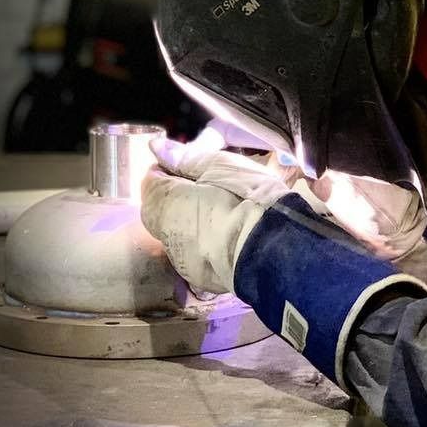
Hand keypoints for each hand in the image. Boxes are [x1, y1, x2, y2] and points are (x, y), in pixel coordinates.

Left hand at [140, 132, 325, 295]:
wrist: (274, 249)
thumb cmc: (246, 198)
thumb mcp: (220, 166)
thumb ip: (185, 158)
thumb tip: (157, 148)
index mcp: (165, 200)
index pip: (152, 179)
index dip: (172, 170)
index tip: (194, 167)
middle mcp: (164, 232)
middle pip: (161, 209)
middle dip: (178, 198)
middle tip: (211, 188)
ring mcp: (181, 259)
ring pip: (178, 234)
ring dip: (192, 222)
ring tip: (223, 214)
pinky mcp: (200, 279)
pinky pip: (195, 255)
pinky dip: (205, 244)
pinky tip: (228, 238)